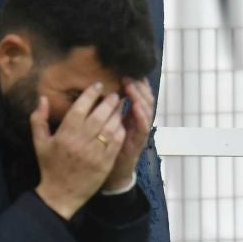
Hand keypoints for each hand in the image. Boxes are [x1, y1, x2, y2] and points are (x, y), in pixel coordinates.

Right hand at [33, 82, 125, 222]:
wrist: (61, 194)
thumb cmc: (50, 166)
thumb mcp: (39, 142)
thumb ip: (38, 119)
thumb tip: (42, 98)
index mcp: (65, 134)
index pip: (81, 107)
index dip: (91, 94)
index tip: (98, 85)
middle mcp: (81, 141)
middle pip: (99, 114)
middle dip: (109, 101)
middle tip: (114, 93)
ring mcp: (95, 152)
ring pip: (111, 126)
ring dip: (117, 113)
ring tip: (120, 105)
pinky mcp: (105, 162)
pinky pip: (117, 141)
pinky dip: (121, 129)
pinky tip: (121, 123)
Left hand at [103, 77, 154, 191]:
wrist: (109, 173)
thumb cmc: (103, 146)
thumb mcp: (103, 123)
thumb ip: (104, 107)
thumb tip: (95, 86)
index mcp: (130, 114)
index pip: (137, 92)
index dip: (135, 81)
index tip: (126, 68)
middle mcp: (138, 120)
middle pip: (145, 97)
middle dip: (138, 85)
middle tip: (129, 74)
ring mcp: (140, 131)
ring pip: (147, 109)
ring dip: (140, 96)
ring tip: (132, 85)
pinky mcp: (138, 142)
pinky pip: (143, 127)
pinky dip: (141, 115)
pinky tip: (135, 106)